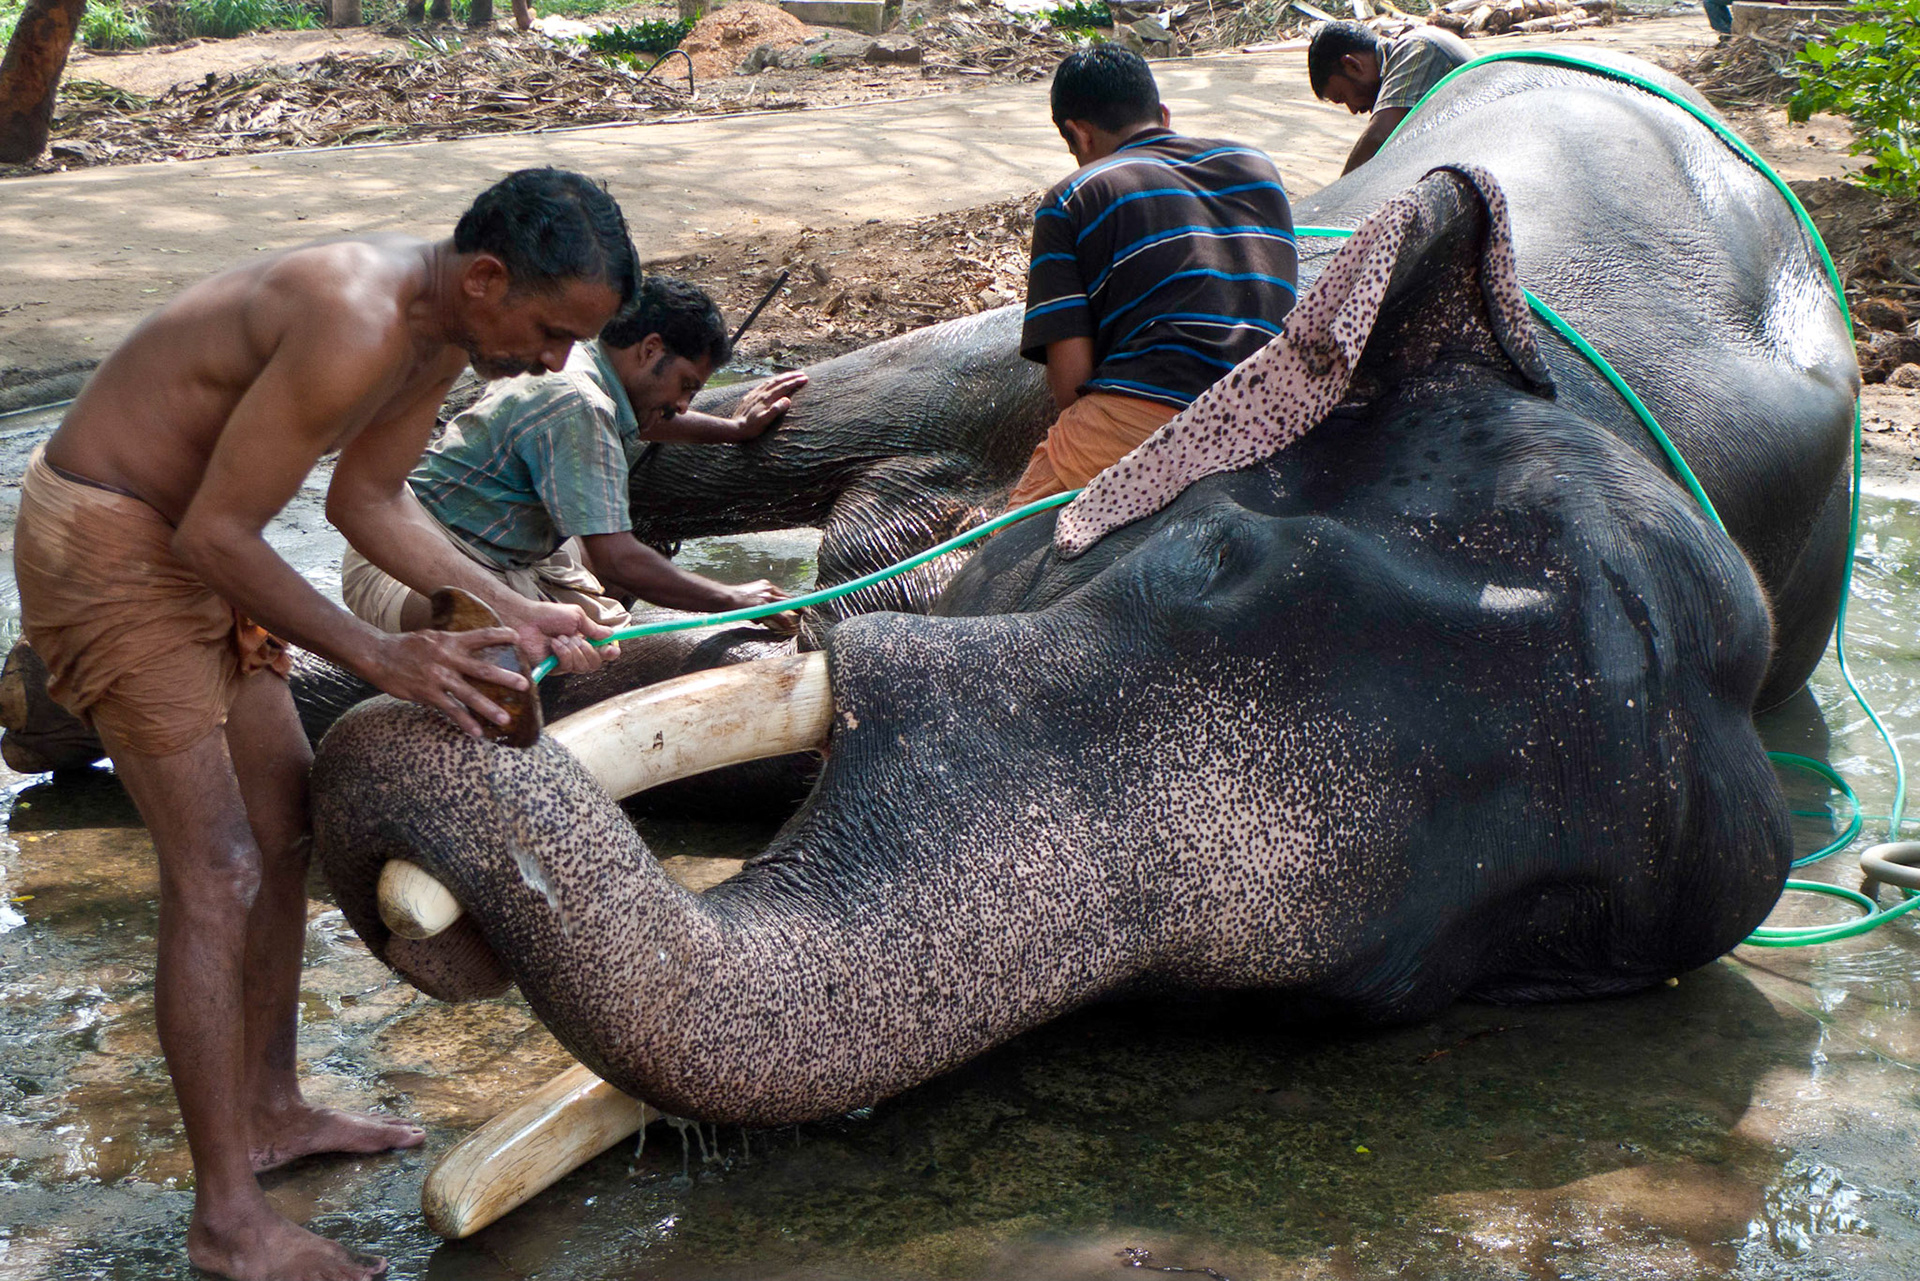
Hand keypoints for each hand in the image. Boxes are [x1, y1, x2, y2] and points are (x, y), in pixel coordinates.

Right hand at [368, 627, 527, 736]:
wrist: (378, 655)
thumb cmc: (406, 646)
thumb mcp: (431, 636)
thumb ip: (451, 642)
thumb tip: (469, 645)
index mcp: (450, 641)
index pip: (480, 636)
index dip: (499, 635)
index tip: (517, 636)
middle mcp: (447, 658)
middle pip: (482, 669)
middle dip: (505, 678)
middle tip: (525, 685)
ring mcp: (438, 677)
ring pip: (469, 695)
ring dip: (488, 708)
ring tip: (505, 719)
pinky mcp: (428, 693)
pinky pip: (450, 710)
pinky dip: (464, 722)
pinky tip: (476, 732)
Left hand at [498, 598, 619, 674]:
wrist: (525, 620)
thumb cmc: (547, 615)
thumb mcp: (576, 616)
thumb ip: (593, 628)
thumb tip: (611, 635)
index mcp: (582, 639)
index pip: (602, 652)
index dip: (610, 653)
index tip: (614, 649)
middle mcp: (575, 653)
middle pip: (595, 663)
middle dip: (590, 651)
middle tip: (579, 639)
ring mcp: (564, 662)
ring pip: (583, 667)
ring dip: (574, 650)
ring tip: (561, 638)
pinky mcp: (553, 668)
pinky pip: (568, 667)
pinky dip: (564, 654)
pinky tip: (554, 644)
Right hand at [725, 580, 797, 633]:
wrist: (725, 598)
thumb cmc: (732, 601)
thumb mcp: (747, 601)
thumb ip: (756, 608)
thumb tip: (760, 621)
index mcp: (764, 585)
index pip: (781, 593)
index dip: (788, 600)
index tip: (796, 604)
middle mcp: (768, 589)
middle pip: (787, 597)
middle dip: (797, 605)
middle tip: (805, 612)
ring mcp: (767, 597)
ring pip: (786, 605)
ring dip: (795, 613)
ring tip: (803, 619)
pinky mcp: (765, 606)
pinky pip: (780, 616)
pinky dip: (786, 623)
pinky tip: (790, 628)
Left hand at [733, 371, 808, 436]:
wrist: (734, 428)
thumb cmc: (751, 427)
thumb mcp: (764, 421)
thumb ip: (776, 410)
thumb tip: (787, 400)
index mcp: (767, 398)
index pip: (784, 387)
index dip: (795, 382)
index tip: (805, 379)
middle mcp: (761, 393)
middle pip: (778, 381)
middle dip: (791, 376)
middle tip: (802, 373)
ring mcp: (755, 394)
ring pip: (771, 381)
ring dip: (782, 377)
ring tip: (790, 375)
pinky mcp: (750, 396)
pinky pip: (763, 385)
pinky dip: (771, 382)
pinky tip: (771, 383)